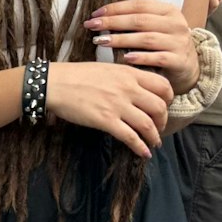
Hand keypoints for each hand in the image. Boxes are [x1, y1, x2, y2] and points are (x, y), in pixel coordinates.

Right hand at [42, 61, 173, 158]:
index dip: (168, 100)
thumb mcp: (107, 68)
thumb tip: (136, 88)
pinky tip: (143, 153)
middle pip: (159, 107)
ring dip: (154, 137)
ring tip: (153, 143)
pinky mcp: (105, 120)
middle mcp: (128, 89)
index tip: (163, 107)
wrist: (54, 83)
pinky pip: (130, 137)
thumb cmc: (76, 75)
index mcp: (129, 73)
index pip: (163, 86)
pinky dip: (140, 147)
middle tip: (158, 128)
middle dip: (163, 121)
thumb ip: (125, 77)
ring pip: (148, 124)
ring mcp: (117, 105)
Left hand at [86, 0, 198, 92]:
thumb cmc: (164, 45)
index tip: (95, 13)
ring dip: (121, 40)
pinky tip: (125, 58)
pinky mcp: (179, 60)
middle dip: (113, 22)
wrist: (188, 68)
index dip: (116, 8)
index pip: (140, 5)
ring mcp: (179, 42)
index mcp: (168, 11)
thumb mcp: (154, 28)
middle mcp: (176, 24)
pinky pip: (158, 58)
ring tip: (101, 42)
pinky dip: (141, 57)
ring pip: (147, 38)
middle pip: (140, 20)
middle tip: (91, 25)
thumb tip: (102, 17)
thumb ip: (135, 21)